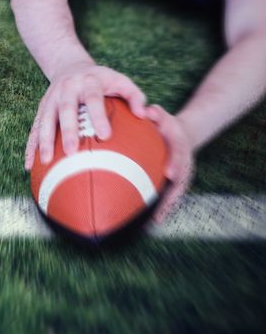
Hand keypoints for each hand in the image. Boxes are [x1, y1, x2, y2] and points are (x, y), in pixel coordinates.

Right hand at [25, 62, 147, 170]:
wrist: (69, 66)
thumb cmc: (102, 81)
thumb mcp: (120, 81)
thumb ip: (135, 96)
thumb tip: (143, 115)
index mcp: (88, 81)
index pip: (93, 99)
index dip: (98, 116)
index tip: (105, 135)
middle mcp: (67, 88)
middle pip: (65, 109)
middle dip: (67, 130)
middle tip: (71, 151)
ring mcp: (51, 98)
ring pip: (45, 119)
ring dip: (44, 140)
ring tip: (46, 160)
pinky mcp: (41, 108)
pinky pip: (35, 128)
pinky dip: (31, 146)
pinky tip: (30, 165)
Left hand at [145, 105, 195, 223]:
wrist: (182, 135)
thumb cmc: (166, 125)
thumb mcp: (163, 117)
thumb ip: (157, 114)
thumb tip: (150, 110)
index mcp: (181, 148)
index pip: (180, 156)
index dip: (176, 164)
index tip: (170, 173)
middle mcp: (184, 164)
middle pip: (180, 180)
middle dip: (172, 193)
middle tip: (162, 206)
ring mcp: (181, 176)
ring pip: (175, 193)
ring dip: (166, 207)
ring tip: (155, 222)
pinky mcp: (175, 184)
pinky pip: (169, 198)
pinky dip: (162, 210)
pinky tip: (151, 223)